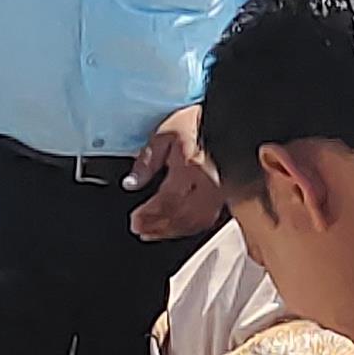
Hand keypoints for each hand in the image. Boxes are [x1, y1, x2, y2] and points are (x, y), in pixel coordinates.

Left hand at [125, 105, 222, 240]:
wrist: (222, 122)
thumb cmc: (195, 125)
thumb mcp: (163, 135)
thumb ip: (146, 161)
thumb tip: (130, 184)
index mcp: (191, 168)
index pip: (168, 200)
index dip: (150, 215)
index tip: (135, 221)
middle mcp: (207, 184)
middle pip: (181, 216)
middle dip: (158, 226)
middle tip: (139, 229)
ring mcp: (218, 192)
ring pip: (194, 222)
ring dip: (171, 231)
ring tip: (152, 233)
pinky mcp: (223, 196)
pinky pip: (206, 220)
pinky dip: (187, 228)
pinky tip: (175, 229)